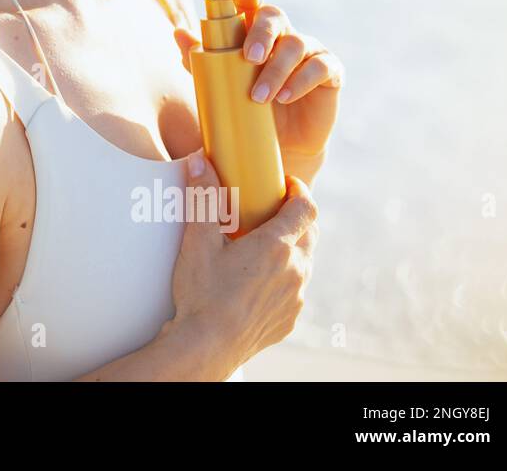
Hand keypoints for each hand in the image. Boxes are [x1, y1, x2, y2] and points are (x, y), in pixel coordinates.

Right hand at [164, 153, 318, 378]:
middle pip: (309, 233)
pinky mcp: (290, 318)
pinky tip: (255, 282)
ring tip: (258, 248)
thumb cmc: (202, 293)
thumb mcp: (197, 241)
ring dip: (288, 250)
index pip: (306, 208)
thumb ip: (203, 197)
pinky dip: (282, 279)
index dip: (299, 191)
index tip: (285, 184)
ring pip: (303, 263)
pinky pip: (294, 291)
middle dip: (294, 218)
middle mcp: (296, 270)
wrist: (206, 346)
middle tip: (267, 212)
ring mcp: (296, 297)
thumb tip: (200, 159)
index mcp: (277, 246)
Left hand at [173, 0, 342, 162]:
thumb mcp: (221, 86)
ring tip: (259, 97)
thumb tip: (179, 33)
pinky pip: (320, 67)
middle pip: (274, 16)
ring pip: (295, 45)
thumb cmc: (247, 110)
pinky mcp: (330, 72)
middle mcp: (282, 35)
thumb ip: (201, 60)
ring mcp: (309, 51)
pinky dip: (300, 80)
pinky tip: (285, 96)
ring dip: (275, 70)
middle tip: (249, 58)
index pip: (250, 3)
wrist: (279, 147)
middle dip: (261, 32)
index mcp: (255, 33)